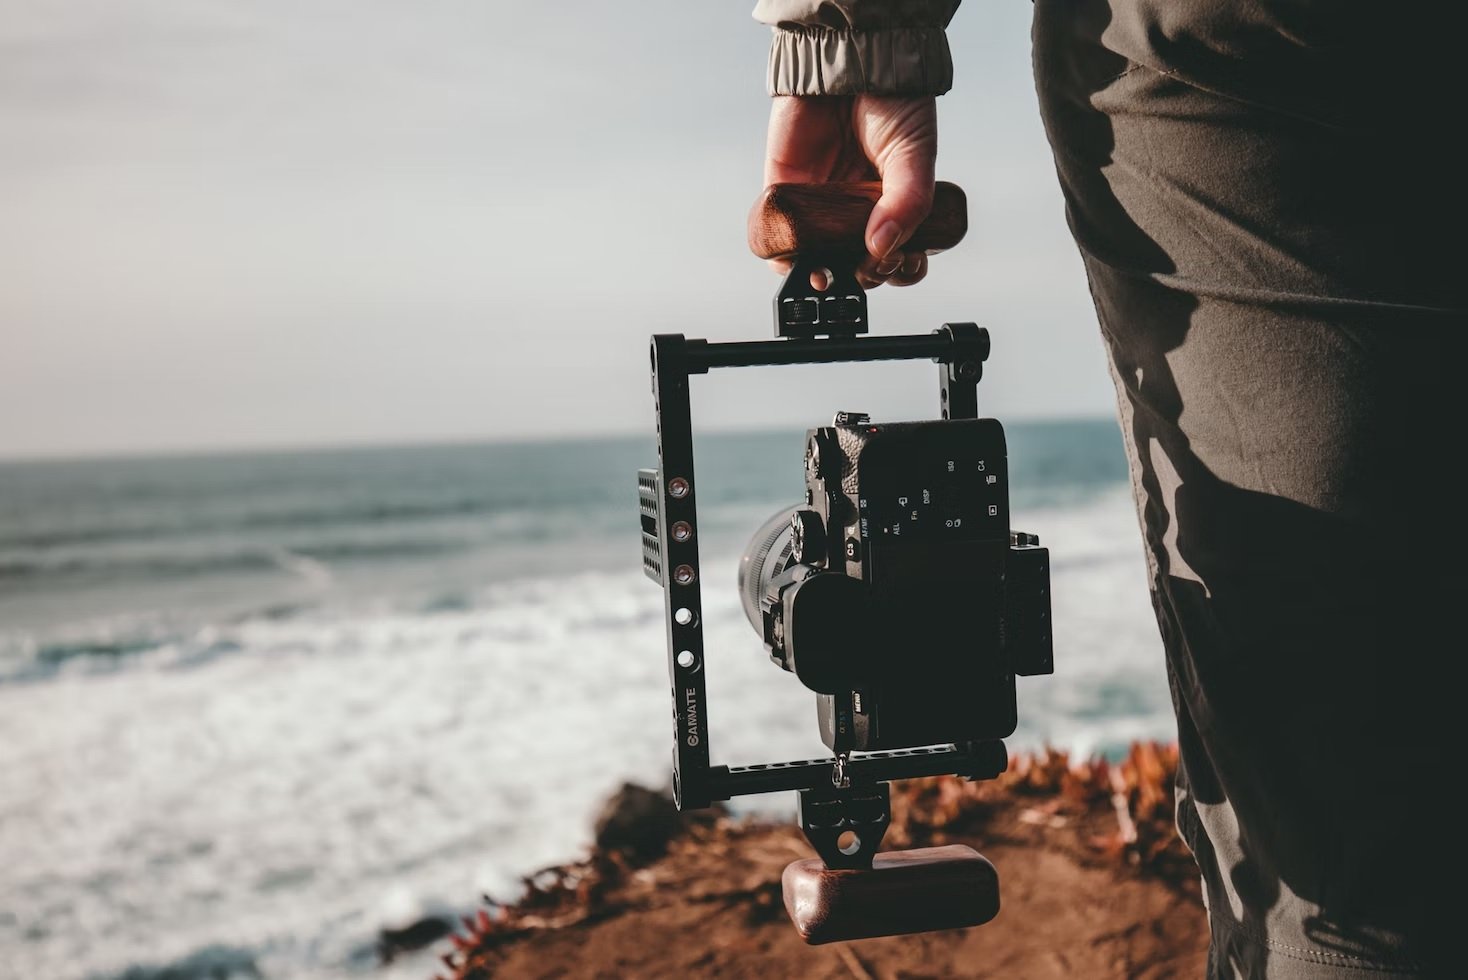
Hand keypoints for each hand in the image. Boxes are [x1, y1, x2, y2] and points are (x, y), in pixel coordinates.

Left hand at [762, 94, 937, 287]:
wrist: (851, 59)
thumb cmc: (893, 101)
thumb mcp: (915, 155)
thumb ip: (906, 202)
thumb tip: (881, 246)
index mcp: (895, 206)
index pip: (899, 255)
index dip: (899, 269)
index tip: (897, 263)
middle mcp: (859, 211)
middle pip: (858, 265)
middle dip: (863, 275)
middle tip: (864, 266)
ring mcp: (824, 205)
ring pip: (817, 259)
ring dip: (820, 276)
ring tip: (825, 274)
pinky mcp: (788, 192)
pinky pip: (778, 234)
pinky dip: (781, 253)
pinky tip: (794, 257)